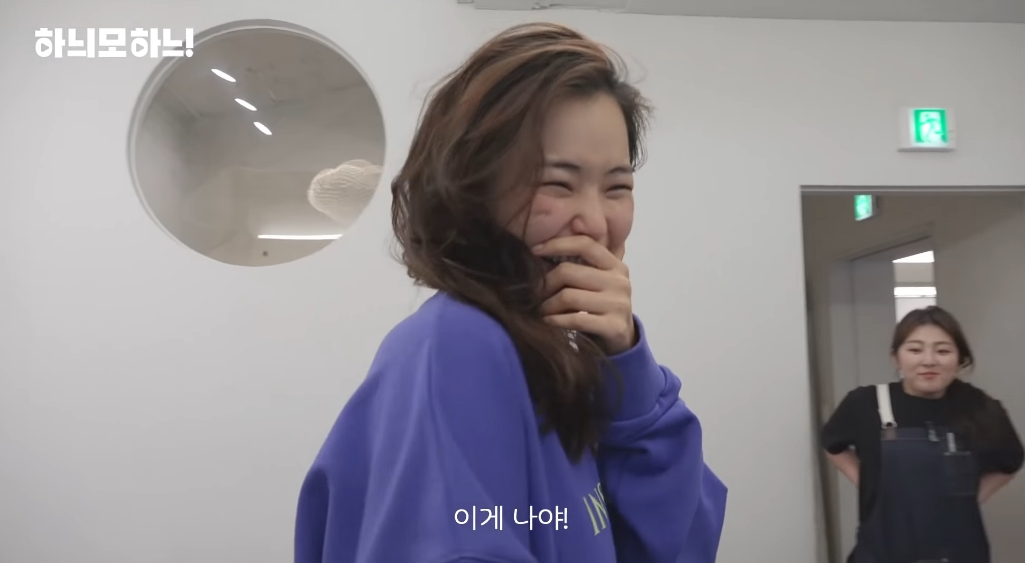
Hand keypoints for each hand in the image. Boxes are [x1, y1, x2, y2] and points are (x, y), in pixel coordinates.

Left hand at [532, 235, 635, 354]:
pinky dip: (556, 320)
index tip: (535, 250)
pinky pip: (576, 319)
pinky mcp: (614, 326)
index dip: (557, 244)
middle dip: (545, 283)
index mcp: (615, 265)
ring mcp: (619, 304)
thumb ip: (580, 265)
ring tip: (541, 310)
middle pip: (568, 272)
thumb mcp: (596, 282)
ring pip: (568, 296)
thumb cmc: (600, 307)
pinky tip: (548, 321)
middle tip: (536, 293)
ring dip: (547, 305)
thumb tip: (541, 249)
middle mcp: (619, 282)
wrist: (621, 340)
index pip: (584, 244)